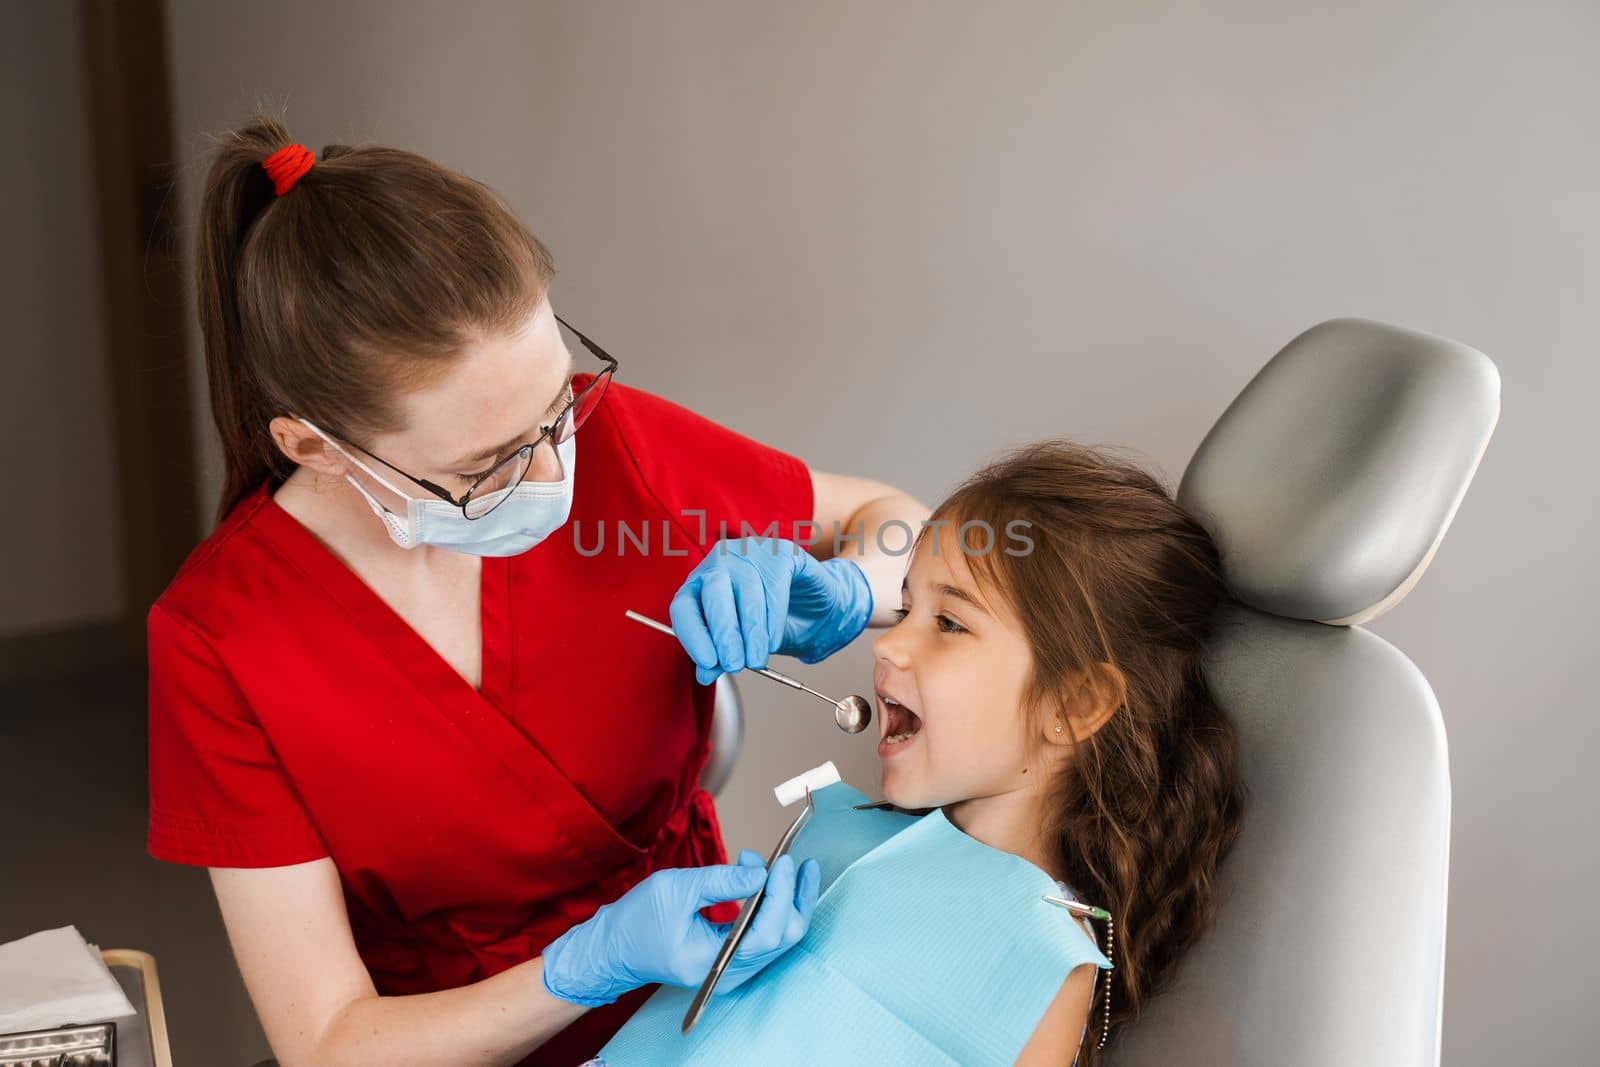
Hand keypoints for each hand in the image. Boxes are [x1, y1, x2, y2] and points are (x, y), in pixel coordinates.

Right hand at [540, 853, 821, 1006]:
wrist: (615, 949)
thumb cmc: (637, 920)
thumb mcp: (675, 889)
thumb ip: (721, 881)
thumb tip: (762, 871)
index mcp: (711, 962)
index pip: (766, 934)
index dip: (781, 895)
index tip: (784, 862)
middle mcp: (729, 973)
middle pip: (783, 938)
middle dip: (793, 896)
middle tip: (789, 860)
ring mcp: (734, 970)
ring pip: (781, 938)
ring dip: (787, 899)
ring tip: (780, 864)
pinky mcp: (734, 960)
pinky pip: (768, 936)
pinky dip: (775, 907)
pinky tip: (772, 881)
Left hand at [670, 536, 873, 684]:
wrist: (816, 609)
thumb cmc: (772, 623)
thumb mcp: (742, 644)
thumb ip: (721, 655)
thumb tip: (705, 674)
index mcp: (700, 584)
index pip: (684, 605)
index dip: (693, 634)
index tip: (707, 663)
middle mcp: (720, 562)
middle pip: (714, 594)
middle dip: (724, 633)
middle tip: (734, 664)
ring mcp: (750, 552)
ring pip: (747, 592)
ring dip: (752, 632)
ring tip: (757, 660)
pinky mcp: (780, 552)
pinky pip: (775, 586)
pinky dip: (774, 619)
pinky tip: (773, 640)